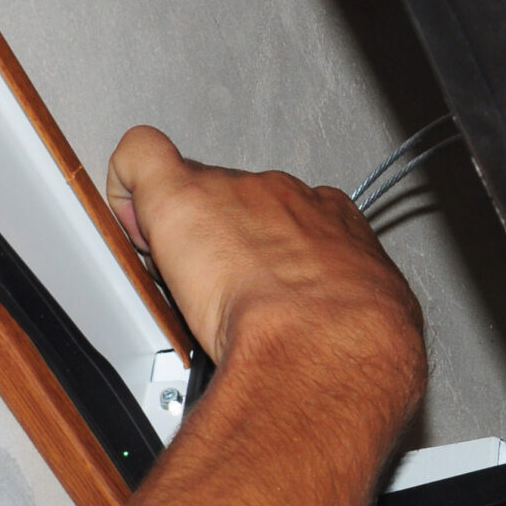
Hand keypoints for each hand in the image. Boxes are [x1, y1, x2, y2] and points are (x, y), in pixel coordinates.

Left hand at [105, 126, 421, 385]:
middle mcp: (288, 198)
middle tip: (217, 298)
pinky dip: (126, 187)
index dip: (267, 253)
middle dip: (223, 244)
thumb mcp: (379, 326)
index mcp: (335, 223)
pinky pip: (141, 158)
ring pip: (194, 194)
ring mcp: (235, 193)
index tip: (259, 286)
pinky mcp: (182, 194)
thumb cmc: (354, 347)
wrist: (327, 344)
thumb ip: (359, 313)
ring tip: (182, 287)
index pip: (293, 220)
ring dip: (183, 235)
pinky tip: (130, 226)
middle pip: (240, 205)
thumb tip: (353, 333)